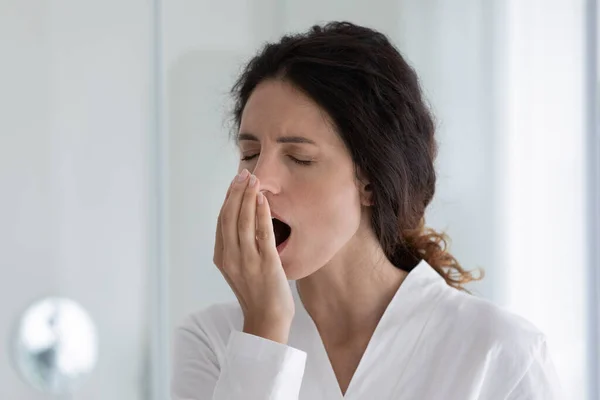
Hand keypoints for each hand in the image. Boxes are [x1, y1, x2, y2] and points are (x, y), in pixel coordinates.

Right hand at [213, 169, 294, 342]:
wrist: (267, 320)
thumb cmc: (257, 294)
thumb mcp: (239, 269)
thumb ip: (236, 248)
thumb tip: (241, 223)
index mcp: (222, 257)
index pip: (221, 221)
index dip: (228, 199)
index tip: (235, 182)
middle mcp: (230, 257)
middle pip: (229, 217)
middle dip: (235, 192)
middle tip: (243, 173)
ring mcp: (247, 260)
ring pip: (242, 221)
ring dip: (247, 197)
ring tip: (253, 179)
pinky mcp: (265, 263)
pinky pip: (261, 232)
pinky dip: (261, 213)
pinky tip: (263, 198)